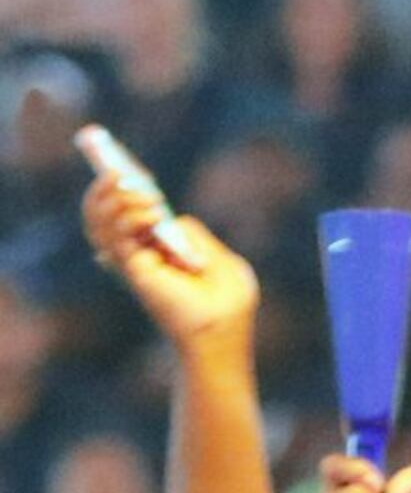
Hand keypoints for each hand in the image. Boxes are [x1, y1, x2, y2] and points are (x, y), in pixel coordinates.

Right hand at [84, 170, 252, 347]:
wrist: (226, 331)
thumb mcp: (222, 260)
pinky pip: (113, 236)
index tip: (118, 160)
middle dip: (108, 184)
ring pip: (98, 220)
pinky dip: (127, 217)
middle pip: (103, 209)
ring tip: (143, 192)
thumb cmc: (230, 302)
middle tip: (125, 171)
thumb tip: (172, 219)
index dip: (118, 183)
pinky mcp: (133, 271)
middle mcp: (138, 251)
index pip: (125, 208)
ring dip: (114, 197)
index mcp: (157, 246)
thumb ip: (196, 236)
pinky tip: (150, 213)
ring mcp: (132, 261)